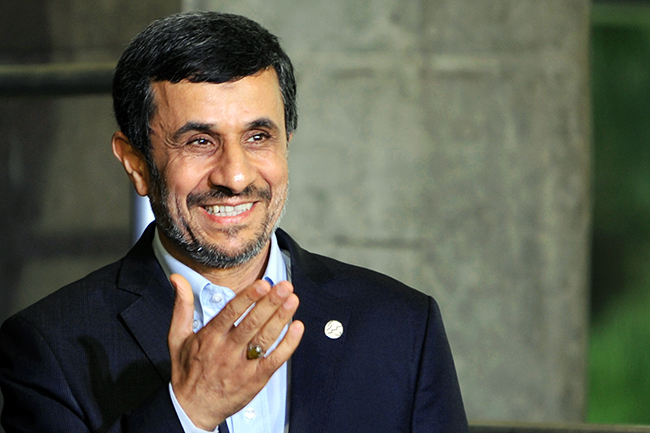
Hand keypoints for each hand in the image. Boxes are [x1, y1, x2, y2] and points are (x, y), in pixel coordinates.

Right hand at [167, 274, 303, 429]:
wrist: (192, 409)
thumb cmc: (187, 371)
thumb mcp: (177, 337)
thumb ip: (182, 306)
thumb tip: (178, 280)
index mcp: (210, 337)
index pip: (231, 312)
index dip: (248, 297)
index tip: (262, 284)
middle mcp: (227, 349)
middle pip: (252, 322)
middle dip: (270, 302)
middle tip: (284, 286)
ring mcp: (243, 365)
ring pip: (265, 338)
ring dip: (281, 317)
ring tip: (292, 300)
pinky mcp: (256, 379)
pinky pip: (275, 359)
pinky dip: (288, 344)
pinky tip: (297, 328)